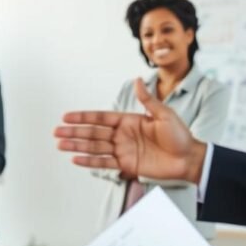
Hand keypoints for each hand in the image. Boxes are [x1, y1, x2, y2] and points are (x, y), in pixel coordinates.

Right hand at [54, 78, 205, 182]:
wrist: (190, 159)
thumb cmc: (180, 135)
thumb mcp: (164, 114)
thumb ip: (148, 100)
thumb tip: (137, 80)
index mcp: (128, 120)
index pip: (101, 118)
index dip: (83, 117)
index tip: (66, 116)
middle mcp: (122, 135)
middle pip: (93, 133)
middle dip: (74, 132)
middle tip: (56, 132)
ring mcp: (123, 151)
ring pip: (95, 148)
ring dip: (77, 146)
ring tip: (60, 145)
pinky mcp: (127, 165)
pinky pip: (105, 163)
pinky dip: (90, 162)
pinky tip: (76, 159)